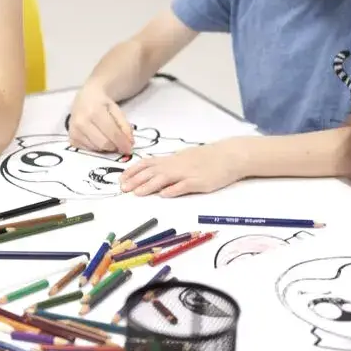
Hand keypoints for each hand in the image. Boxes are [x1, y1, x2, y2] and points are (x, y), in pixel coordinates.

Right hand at [68, 85, 133, 153]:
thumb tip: (130, 143)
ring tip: (108, 138)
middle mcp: (81, 122)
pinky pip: (88, 150)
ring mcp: (74, 131)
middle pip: (104, 143)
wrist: (85, 98)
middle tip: (120, 144)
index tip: (130, 149)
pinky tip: (98, 138)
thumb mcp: (116, 110)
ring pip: (96, 148)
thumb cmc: (102, 104)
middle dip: (115, 146)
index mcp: (94, 111)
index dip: (123, 143)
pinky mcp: (71, 139)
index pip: (112, 132)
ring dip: (106, 147)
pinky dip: (97, 147)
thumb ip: (125, 126)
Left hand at [118, 140, 246, 197]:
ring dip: (149, 186)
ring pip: (165, 178)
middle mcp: (177, 165)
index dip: (133, 171)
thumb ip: (169, 165)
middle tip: (122, 189)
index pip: (148, 163)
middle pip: (153, 172)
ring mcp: (188, 173)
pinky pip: (185, 186)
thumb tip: (152, 171)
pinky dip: (174, 190)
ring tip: (137, 193)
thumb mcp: (185, 158)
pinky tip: (164, 194)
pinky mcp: (200, 182)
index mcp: (172, 159)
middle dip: (136, 180)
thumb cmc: (207, 158)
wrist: (230, 155)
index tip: (121, 178)